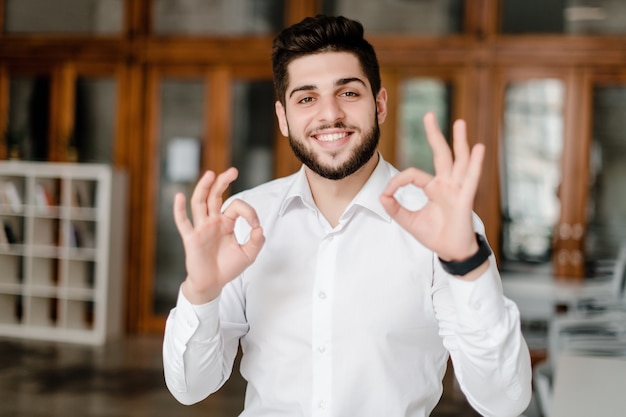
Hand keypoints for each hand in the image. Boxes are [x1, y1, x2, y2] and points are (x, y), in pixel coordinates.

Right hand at [173, 167, 264, 303]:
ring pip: (200, 203)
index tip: (256, 226)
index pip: (237, 206)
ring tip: (210, 174)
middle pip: (215, 196)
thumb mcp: (248, 255)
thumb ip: (256, 242)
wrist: (212, 284)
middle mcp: (213, 221)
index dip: (249, 212)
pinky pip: (183, 222)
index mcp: (226, 222)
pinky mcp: (191, 238)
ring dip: (204, 188)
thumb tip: (259, 228)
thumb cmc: (227, 268)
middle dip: (223, 182)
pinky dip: (179, 209)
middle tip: (233, 171)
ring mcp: (201, 228)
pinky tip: (179, 196)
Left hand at [380, 112, 484, 262]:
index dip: (397, 182)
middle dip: (434, 134)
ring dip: (459, 141)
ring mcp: (457, 189)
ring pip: (458, 160)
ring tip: (459, 122)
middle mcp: (446, 184)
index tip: (386, 194)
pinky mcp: (465, 198)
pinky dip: (475, 163)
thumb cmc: (435, 235)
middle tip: (429, 114)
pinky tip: (478, 148)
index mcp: (433, 187)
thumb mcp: (409, 221)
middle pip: (440, 154)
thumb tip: (381, 196)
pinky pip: (470, 178)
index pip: (412, 174)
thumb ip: (395, 208)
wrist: (451, 252)